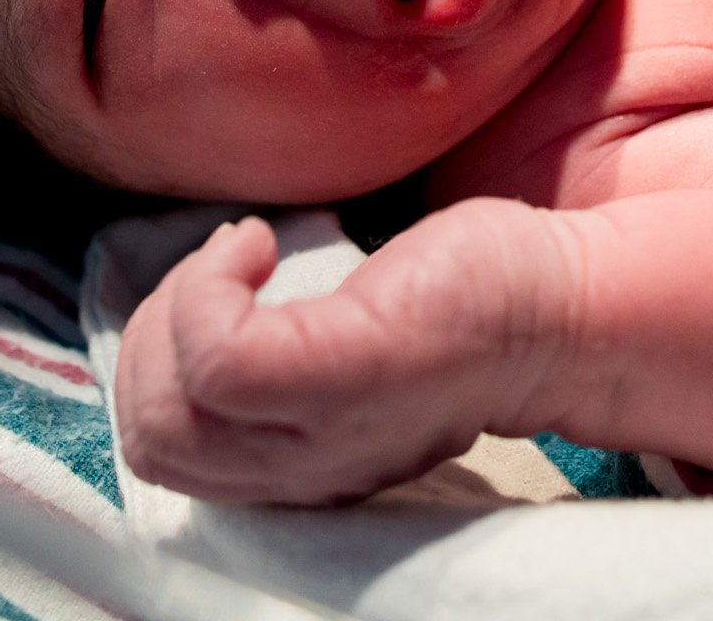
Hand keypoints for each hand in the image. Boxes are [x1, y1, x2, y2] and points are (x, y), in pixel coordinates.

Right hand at [113, 202, 574, 503]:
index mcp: (294, 466)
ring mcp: (325, 429)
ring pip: (170, 408)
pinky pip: (219, 359)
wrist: (565, 302)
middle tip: (215, 272)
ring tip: (236, 256)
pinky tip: (257, 244)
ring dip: (173, 308)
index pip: (163, 457)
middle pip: (152, 439)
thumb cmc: (458, 306)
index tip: (206, 295)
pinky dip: (209, 287)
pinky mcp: (350, 374)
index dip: (150, 366)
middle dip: (147, 337)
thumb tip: (191, 306)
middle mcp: (303, 468)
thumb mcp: (341, 348)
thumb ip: (272, 361)